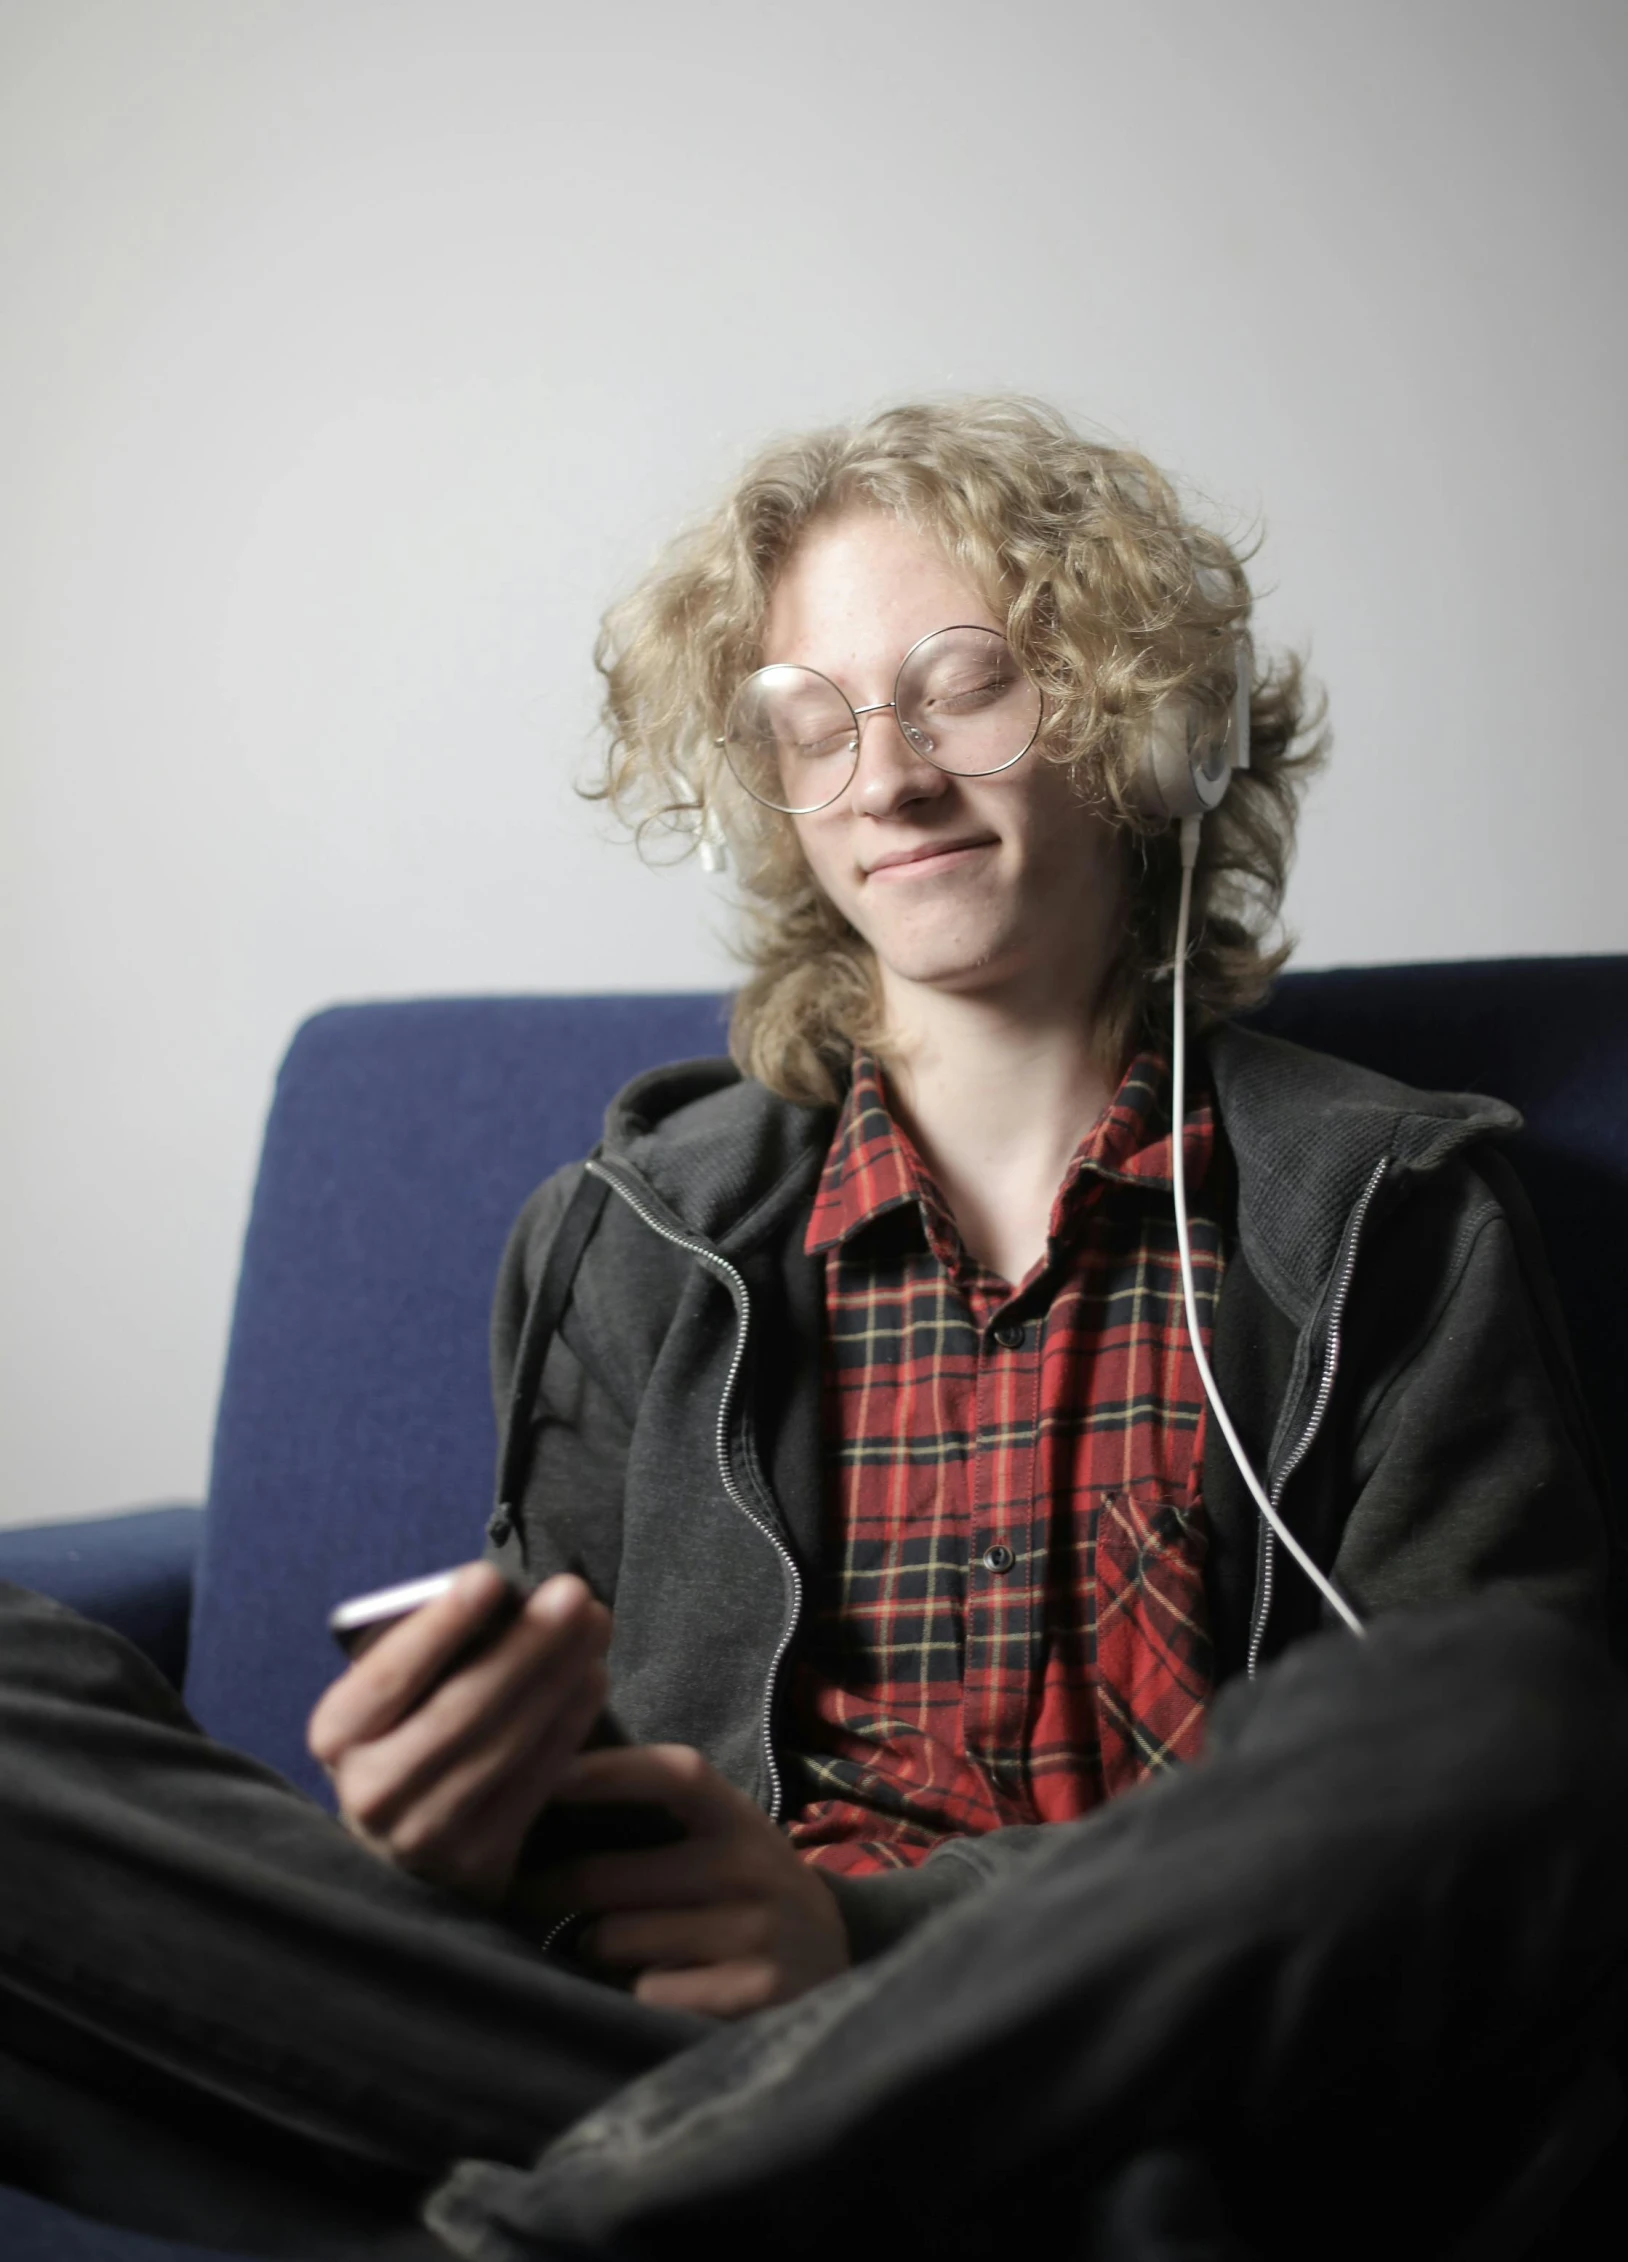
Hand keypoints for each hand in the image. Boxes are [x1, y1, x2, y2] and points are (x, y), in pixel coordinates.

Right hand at [307, 1564, 609, 1904]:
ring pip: (504, 1744)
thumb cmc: (406, 1739)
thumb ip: (430, 1658)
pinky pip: (534, 1782)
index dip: (440, 1627)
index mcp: (337, 1734)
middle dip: (524, 1645)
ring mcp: (424, 1834)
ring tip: (594, 1625)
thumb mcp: (389, 1701)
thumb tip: (506, 1604)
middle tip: (572, 1592)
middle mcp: (371, 1790)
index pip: (389, 1675)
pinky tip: (593, 1678)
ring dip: (558, 1677)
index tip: (488, 1577)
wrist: (403, 1853)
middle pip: (459, 1710)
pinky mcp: (478, 1862)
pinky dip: (569, 1724)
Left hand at [535, 1743, 850, 2017]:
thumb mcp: (728, 1841)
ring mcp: (756, 1933)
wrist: (837, 1972)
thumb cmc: (747, 1895)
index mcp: (740, 1819)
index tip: (544, 1778)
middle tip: (521, 1896)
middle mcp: (751, 1868)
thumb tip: (552, 1791)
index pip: (675, 1774)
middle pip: (610, 1876)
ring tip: (613, 1947)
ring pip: (615, 1940)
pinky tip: (663, 1987)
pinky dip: (638, 1995)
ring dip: (595, 1948)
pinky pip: (646, 1993)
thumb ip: (664, 1817)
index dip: (608, 1771)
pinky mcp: (751, 1994)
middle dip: (551, 1890)